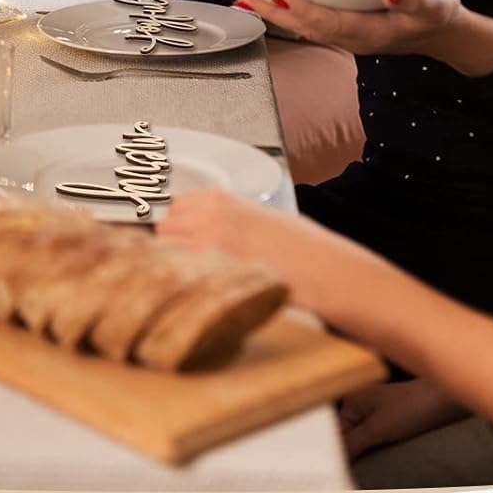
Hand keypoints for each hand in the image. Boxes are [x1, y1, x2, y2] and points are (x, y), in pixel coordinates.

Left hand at [157, 188, 390, 326]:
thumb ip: (228, 222)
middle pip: (163, 229)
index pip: (173, 208)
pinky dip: (181, 284)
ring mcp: (208, 243)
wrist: (329, 272)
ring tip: (192, 281)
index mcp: (221, 199)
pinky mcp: (212, 271)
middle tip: (187, 266)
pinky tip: (195, 293)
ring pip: (164, 252)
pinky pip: (177, 275)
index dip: (177, 228)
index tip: (181, 241)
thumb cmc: (305, 249)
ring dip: (172, 266)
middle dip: (171, 247)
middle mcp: (209, 216)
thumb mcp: (263, 219)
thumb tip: (201, 233)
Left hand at [235, 0, 464, 57]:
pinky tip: (271, 2)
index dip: (305, 11)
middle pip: (306, 28)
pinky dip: (288, 14)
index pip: (330, 23)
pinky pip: (309, 24)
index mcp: (371, 32)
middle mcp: (351, 38)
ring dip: (274, 15)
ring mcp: (344, 37)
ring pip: (303, 29)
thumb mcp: (435, 4)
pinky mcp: (342, 30)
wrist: (440, 34)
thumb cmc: (437, 15)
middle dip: (274, 14)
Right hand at [337, 377, 467, 459]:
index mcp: (352, 400)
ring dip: (360, 453)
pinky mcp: (389, 422)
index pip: (336, 432)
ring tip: (357, 469)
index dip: (335, 450)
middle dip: (347, 453)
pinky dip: (371, 450)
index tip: (333, 469)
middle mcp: (360, 405)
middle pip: (346, 436)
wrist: (447, 401)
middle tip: (344, 473)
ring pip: (359, 439)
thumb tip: (335, 458)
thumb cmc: (415, 407)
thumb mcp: (379, 429)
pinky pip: (373, 439)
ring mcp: (375, 413)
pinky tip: (372, 460)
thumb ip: (353, 443)